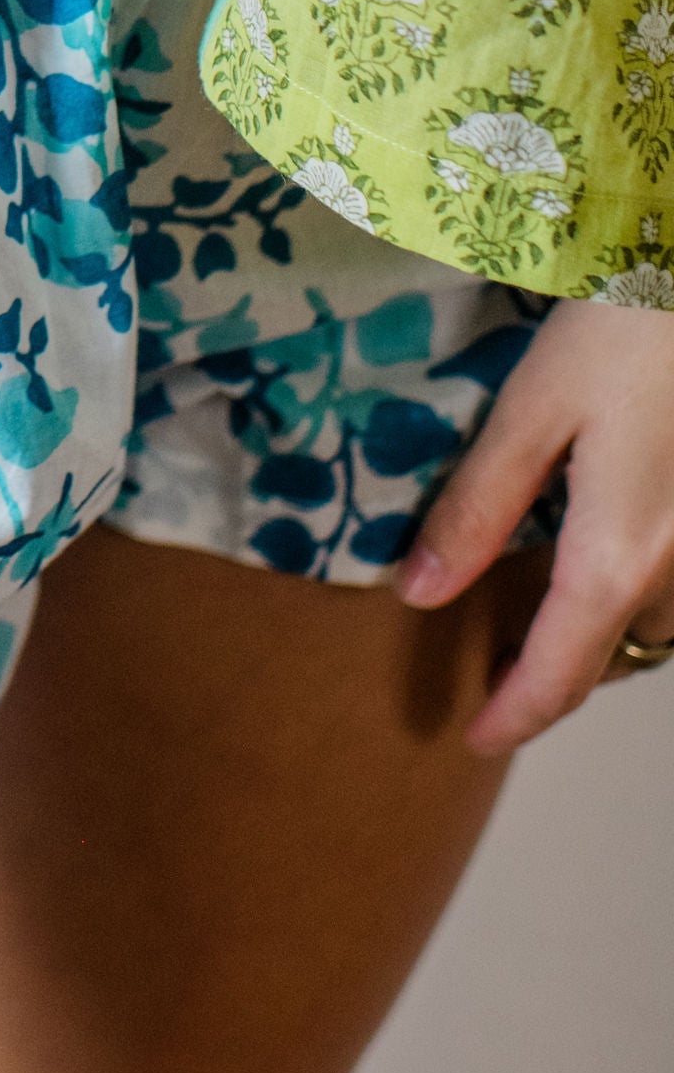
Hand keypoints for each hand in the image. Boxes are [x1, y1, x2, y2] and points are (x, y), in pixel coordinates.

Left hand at [397, 298, 673, 754]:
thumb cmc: (626, 332)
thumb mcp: (533, 410)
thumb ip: (479, 507)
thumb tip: (422, 596)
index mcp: (618, 557)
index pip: (560, 673)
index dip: (515, 715)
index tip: (474, 739)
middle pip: (615, 656)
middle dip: (555, 675)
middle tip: (490, 669)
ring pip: (657, 621)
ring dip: (602, 631)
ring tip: (537, 611)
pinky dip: (638, 587)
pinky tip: (599, 549)